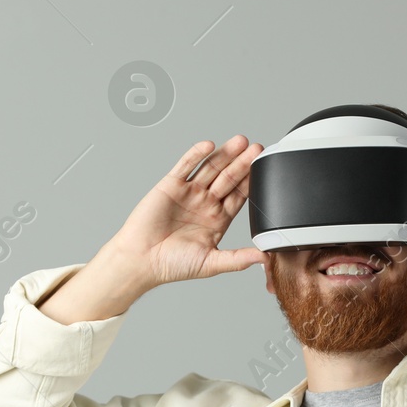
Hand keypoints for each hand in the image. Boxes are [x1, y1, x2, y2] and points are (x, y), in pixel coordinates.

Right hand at [104, 135, 268, 287]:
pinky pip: (185, 166)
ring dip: (225, 154)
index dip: (251, 181)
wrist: (141, 260)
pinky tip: (209, 145)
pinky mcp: (170, 185)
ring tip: (240, 142)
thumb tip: (265, 258)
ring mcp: (189, 192)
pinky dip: (196, 155)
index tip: (264, 168)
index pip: (239, 195)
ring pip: (210, 168)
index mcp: (218, 219)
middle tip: (256, 148)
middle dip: (242, 163)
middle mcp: (205, 203)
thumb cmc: (172, 265)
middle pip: (228, 177)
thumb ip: (238, 259)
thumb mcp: (211, 263)